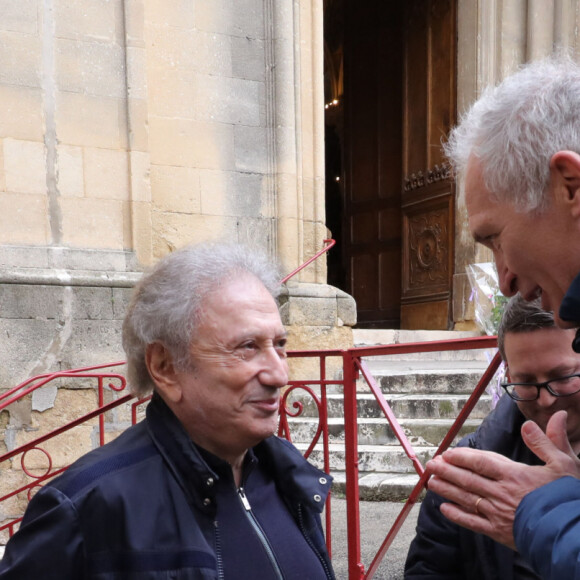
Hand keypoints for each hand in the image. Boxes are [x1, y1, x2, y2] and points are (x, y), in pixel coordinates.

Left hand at [425, 410, 579, 548]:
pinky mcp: (499, 532)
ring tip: (431, 482)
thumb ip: (545, 441)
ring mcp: (498, 513)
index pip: (481, 462)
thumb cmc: (567, 498)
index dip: (462, 457)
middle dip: (447, 471)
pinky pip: (472, 523)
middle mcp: (501, 493)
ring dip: (446, 489)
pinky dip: (457, 515)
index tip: (447, 453)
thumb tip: (529, 423)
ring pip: (466, 498)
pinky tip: (444, 509)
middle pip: (468, 479)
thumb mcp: (563, 464)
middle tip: (430, 465)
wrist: (573, 535)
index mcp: (515, 475)